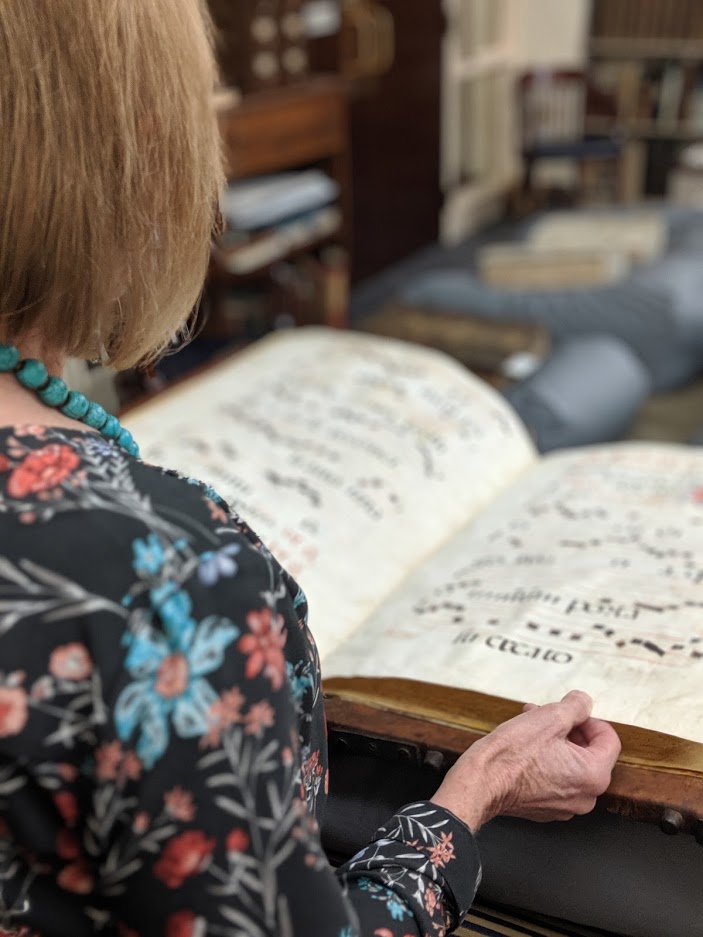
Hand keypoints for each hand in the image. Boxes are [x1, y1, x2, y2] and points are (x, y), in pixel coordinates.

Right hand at [430, 690, 620, 831]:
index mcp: (593, 775)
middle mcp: (585, 797)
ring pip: (571, 766)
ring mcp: (565, 807)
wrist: (481, 783)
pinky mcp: (546, 809)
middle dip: (569, 730)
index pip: (609, 739)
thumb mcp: (549, 717)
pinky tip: (526, 749)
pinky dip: (546, 763)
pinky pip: (556, 780)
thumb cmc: (512, 754)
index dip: (589, 719)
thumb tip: (584, 703)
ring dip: (556, 744)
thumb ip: (576, 706)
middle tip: (547, 716)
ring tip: (531, 727)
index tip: (570, 713)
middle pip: (589, 753)